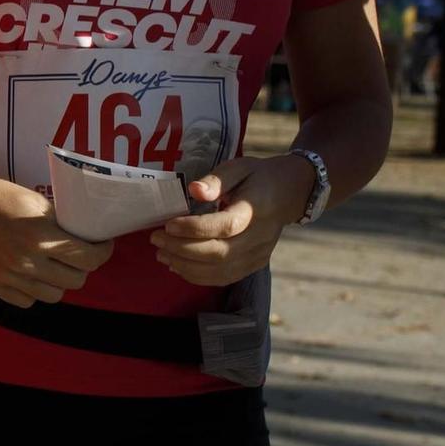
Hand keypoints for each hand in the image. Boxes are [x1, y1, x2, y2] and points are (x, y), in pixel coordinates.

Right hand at [0, 170, 113, 307]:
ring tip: (54, 266)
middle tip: (77, 254)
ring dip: (59, 281)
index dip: (103, 252)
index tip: (101, 245)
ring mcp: (8, 277)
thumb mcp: (34, 201)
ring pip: (54, 295)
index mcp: (40, 236)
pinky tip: (31, 274)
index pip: (89, 259)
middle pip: (76, 280)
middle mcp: (26, 261)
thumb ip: (59, 223)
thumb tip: (85, 237)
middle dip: (82, 266)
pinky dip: (34, 290)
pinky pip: (28, 301)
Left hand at [151, 154, 312, 286]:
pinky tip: (177, 265)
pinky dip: (197, 275)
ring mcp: (259, 255)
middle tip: (155, 238)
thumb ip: (216, 179)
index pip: (225, 226)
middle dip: (181, 248)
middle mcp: (260, 237)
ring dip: (185, 265)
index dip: (193, 228)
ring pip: (219, 271)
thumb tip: (194, 190)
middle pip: (219, 253)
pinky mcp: (254, 265)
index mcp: (256, 210)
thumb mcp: (239, 167)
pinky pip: (224, 278)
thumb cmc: (258, 178)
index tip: (168, 224)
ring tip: (161, 252)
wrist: (289, 193)